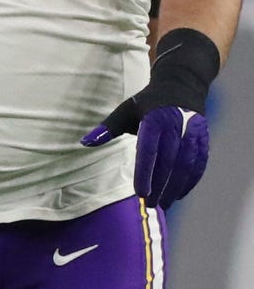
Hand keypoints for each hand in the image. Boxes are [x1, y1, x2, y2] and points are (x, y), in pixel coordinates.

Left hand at [83, 95, 210, 208]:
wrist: (182, 83)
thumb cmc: (148, 101)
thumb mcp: (126, 110)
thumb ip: (108, 128)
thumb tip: (85, 142)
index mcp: (154, 121)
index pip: (149, 152)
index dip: (145, 173)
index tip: (140, 193)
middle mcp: (176, 127)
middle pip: (168, 163)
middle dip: (160, 186)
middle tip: (150, 204)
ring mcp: (193, 133)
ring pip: (186, 165)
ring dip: (176, 187)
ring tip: (165, 204)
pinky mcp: (203, 137)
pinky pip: (199, 163)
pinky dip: (191, 180)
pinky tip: (180, 194)